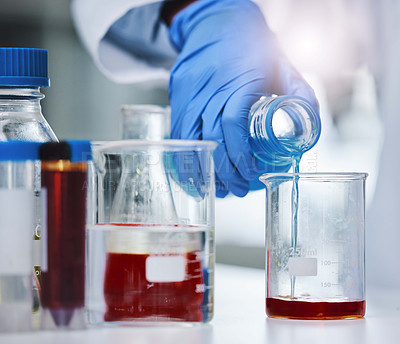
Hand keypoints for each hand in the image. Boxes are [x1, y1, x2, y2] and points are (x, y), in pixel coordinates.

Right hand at [168, 0, 317, 196]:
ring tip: (215, 189)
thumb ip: (299, 94)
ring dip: (201, 168)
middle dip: (223, 170)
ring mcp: (189, 92)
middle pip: (211, 137)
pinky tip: (192, 173)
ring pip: (189, 138)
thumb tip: (309, 127)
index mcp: (238, 81)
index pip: (234, 123)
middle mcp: (210, 88)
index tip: (250, 173)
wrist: (216, 22)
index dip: (240, 153)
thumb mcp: (282, 65)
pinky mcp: (177, 94)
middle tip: (236, 190)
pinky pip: (177, 131)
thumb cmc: (250, 44)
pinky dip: (183, 156)